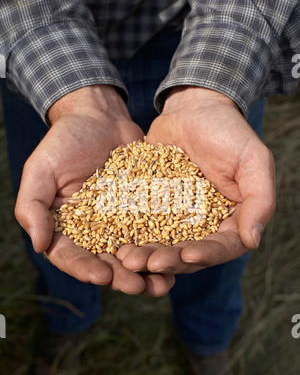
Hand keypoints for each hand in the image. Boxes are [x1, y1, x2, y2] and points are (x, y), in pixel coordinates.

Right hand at [15, 85, 174, 295]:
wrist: (100, 117)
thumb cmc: (64, 142)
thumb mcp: (41, 170)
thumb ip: (33, 207)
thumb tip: (39, 245)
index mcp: (66, 228)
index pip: (72, 256)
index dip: (85, 269)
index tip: (101, 276)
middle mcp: (95, 231)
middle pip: (107, 262)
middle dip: (122, 277)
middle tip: (138, 287)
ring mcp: (122, 222)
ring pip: (134, 252)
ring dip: (148, 270)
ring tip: (163, 283)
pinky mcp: (146, 210)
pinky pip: (156, 230)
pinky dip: (166, 245)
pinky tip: (179, 256)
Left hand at [117, 86, 275, 273]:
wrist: (193, 110)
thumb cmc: (229, 131)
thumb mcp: (253, 161)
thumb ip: (259, 200)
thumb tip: (253, 240)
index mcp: (232, 220)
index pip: (223, 246)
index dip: (206, 254)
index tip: (188, 254)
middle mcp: (204, 226)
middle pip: (188, 253)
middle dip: (170, 261)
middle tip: (148, 264)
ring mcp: (177, 219)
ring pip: (162, 245)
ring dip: (147, 256)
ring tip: (128, 259)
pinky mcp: (153, 208)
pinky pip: (141, 226)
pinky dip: (130, 236)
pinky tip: (116, 243)